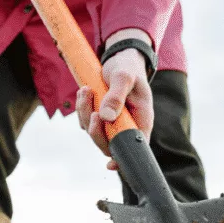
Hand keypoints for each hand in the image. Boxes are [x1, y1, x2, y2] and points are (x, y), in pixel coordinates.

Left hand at [77, 31, 154, 170]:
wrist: (121, 59)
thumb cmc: (128, 68)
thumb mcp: (124, 77)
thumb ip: (116, 96)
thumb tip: (105, 117)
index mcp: (141, 120)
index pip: (136, 146)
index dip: (123, 159)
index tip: (110, 164)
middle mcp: (127, 125)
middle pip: (109, 144)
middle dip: (96, 130)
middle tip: (92, 111)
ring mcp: (113, 122)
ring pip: (94, 132)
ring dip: (85, 113)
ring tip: (87, 90)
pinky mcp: (101, 117)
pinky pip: (85, 121)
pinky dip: (82, 108)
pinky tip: (85, 92)